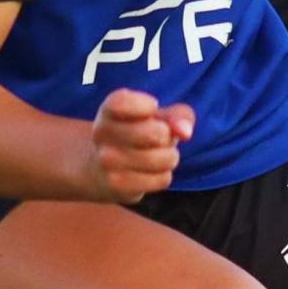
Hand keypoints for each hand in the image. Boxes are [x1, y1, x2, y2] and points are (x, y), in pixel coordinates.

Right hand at [85, 89, 194, 203]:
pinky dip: (163, 176)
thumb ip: (177, 115)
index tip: (151, 108)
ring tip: (157, 155)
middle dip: (167, 137)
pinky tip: (149, 173)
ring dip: (169, 158)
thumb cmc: (137, 134)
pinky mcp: (117, 185)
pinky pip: (162, 179)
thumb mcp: (157, 117)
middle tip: (159, 138)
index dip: (147, 106)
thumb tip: (185, 131)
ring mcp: (107, 161)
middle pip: (156, 134)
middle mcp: (102, 134)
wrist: (102, 169)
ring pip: (163, 159)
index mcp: (108, 110)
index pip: (123, 103)